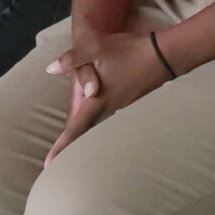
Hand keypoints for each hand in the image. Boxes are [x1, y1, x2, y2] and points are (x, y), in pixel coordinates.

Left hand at [41, 26, 173, 165]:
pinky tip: (104, 128)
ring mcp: (125, 109)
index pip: (76, 128)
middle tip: (60, 165)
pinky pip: (115, 122)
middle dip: (74, 150)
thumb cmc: (129, 52)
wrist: (165, 55)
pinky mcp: (135, 103)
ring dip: (90, 140)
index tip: (48, 165)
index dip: (61, 147)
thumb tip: (50, 68)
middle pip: (89, 135)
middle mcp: (111, 110)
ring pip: (102, 129)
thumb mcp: (95, 48)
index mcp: (98, 101)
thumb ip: (72, 59)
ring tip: (79, 151)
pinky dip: (104, 129)